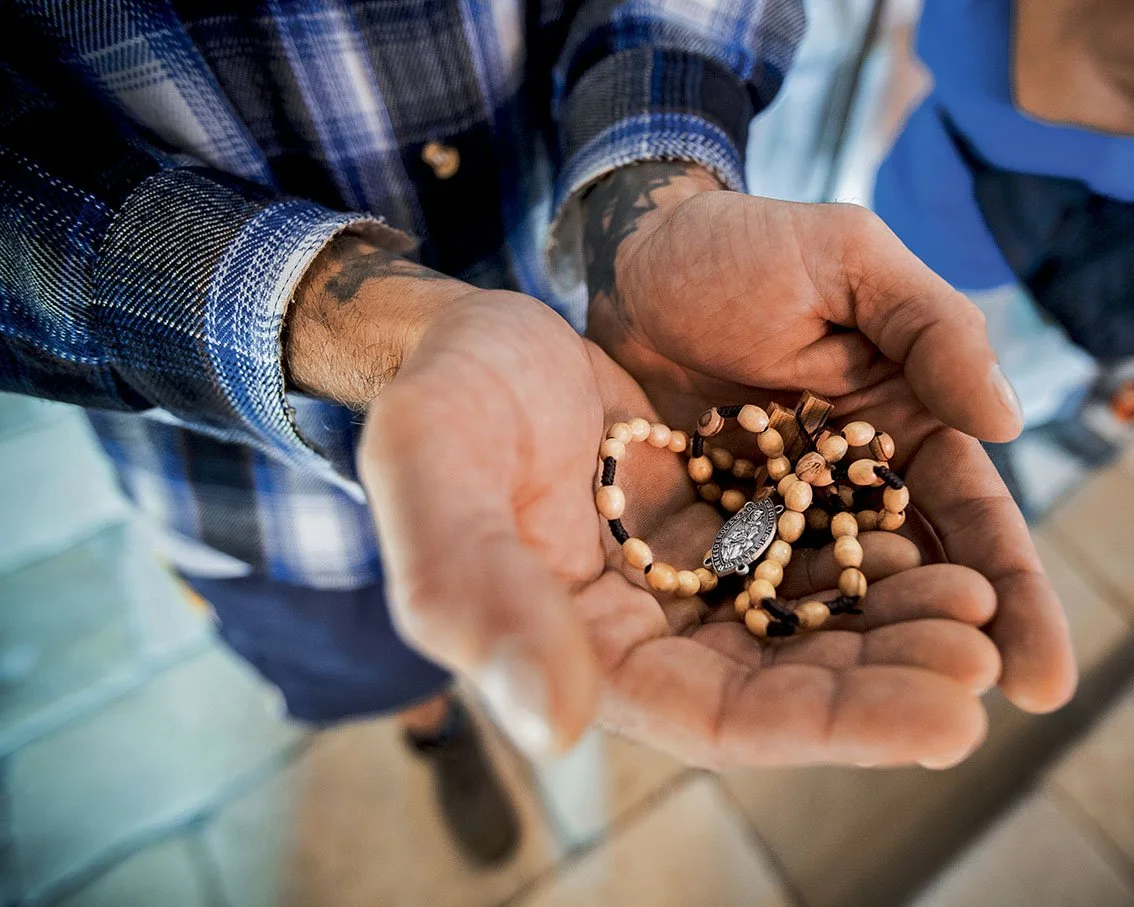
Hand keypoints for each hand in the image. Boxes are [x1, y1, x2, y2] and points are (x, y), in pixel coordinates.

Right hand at [359, 289, 1000, 767]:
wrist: (467, 337)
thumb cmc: (440, 405)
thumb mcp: (437, 483)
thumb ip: (479, 599)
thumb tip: (551, 726)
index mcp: (584, 654)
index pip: (720, 722)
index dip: (829, 729)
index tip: (944, 721)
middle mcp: (648, 631)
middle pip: (785, 684)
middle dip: (887, 682)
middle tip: (982, 662)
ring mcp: (685, 575)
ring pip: (807, 621)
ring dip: (893, 623)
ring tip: (975, 606)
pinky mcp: (713, 517)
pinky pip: (804, 549)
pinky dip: (863, 553)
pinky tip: (924, 540)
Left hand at [584, 162, 1075, 713]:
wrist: (631, 259)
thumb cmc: (743, 246)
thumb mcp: (848, 262)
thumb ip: (932, 329)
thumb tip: (1009, 422)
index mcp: (904, 422)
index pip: (970, 518)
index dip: (1008, 592)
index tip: (1039, 675)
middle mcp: (848, 483)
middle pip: (913, 578)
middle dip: (946, 645)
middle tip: (972, 718)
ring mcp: (775, 513)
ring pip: (834, 598)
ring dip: (867, 659)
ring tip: (898, 727)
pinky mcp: (707, 526)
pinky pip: (745, 588)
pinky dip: (773, 634)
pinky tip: (788, 691)